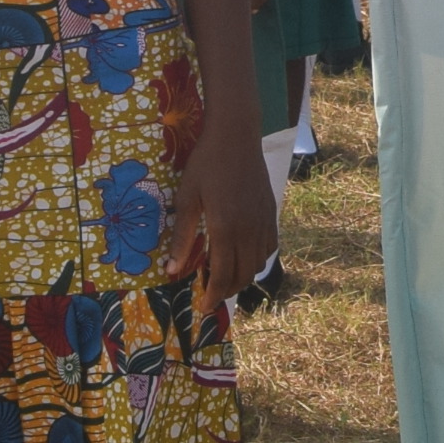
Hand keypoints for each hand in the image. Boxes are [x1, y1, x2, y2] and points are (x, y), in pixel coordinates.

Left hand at [157, 111, 280, 299]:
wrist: (236, 136)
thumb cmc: (206, 164)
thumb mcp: (187, 199)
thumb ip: (182, 237)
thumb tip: (172, 269)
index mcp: (225, 229)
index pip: (223, 276)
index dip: (213, 295)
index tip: (202, 305)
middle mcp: (249, 230)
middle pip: (243, 275)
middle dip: (226, 291)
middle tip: (210, 294)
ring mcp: (263, 222)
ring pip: (258, 264)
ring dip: (242, 276)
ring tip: (224, 276)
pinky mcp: (271, 212)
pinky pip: (269, 246)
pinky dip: (258, 259)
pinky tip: (244, 255)